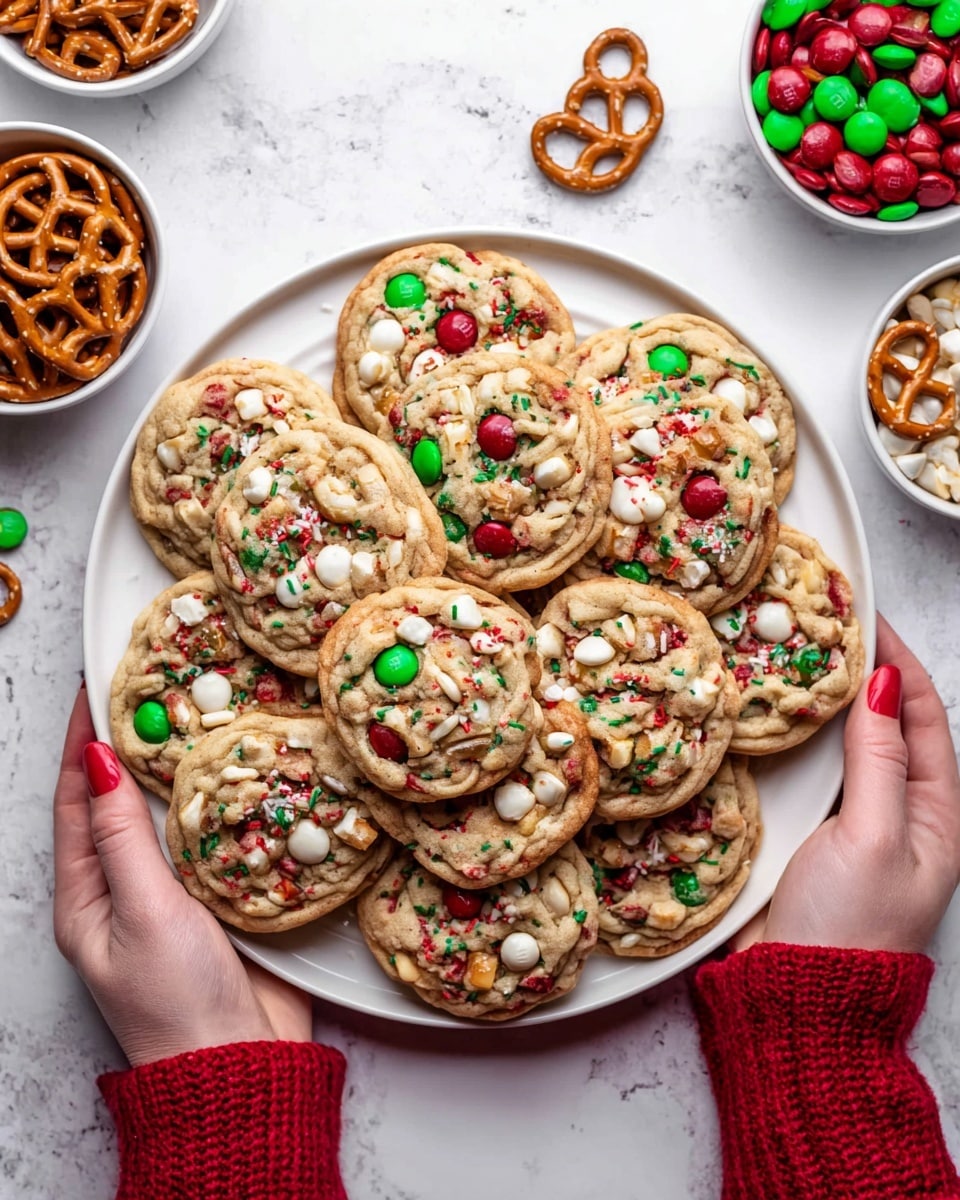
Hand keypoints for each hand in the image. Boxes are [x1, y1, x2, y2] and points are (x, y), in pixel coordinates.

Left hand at [53, 687, 312, 1066]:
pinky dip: (233, 802)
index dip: (81, 743)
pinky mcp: (227, 899)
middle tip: (162, 692)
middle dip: (137, 746)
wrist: (242, 1066)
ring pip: (178, 816)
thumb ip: (123, 837)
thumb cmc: (176, 1002)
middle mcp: (129, 889)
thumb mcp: (141, 912)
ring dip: (189, 769)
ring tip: (207, 716)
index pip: (75, 801)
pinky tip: (251, 773)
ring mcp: (179, 894)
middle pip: (125, 801)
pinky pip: (224, 838)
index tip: (96, 688)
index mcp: (87, 896)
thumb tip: (97, 763)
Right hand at [738, 615, 959, 953]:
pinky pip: (806, 774)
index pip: (924, 718)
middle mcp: (896, 814)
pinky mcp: (807, 837)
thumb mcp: (873, 837)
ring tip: (793, 659)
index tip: (867, 619)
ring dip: (824, 704)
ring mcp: (850, 824)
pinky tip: (766, 717)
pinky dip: (792, 740)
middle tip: (823, 629)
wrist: (796, 998)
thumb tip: (881, 686)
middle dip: (862, 675)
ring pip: (843, 747)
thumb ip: (877, 761)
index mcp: (933, 816)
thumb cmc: (848, 925)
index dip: (900, 664)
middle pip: (886, 726)